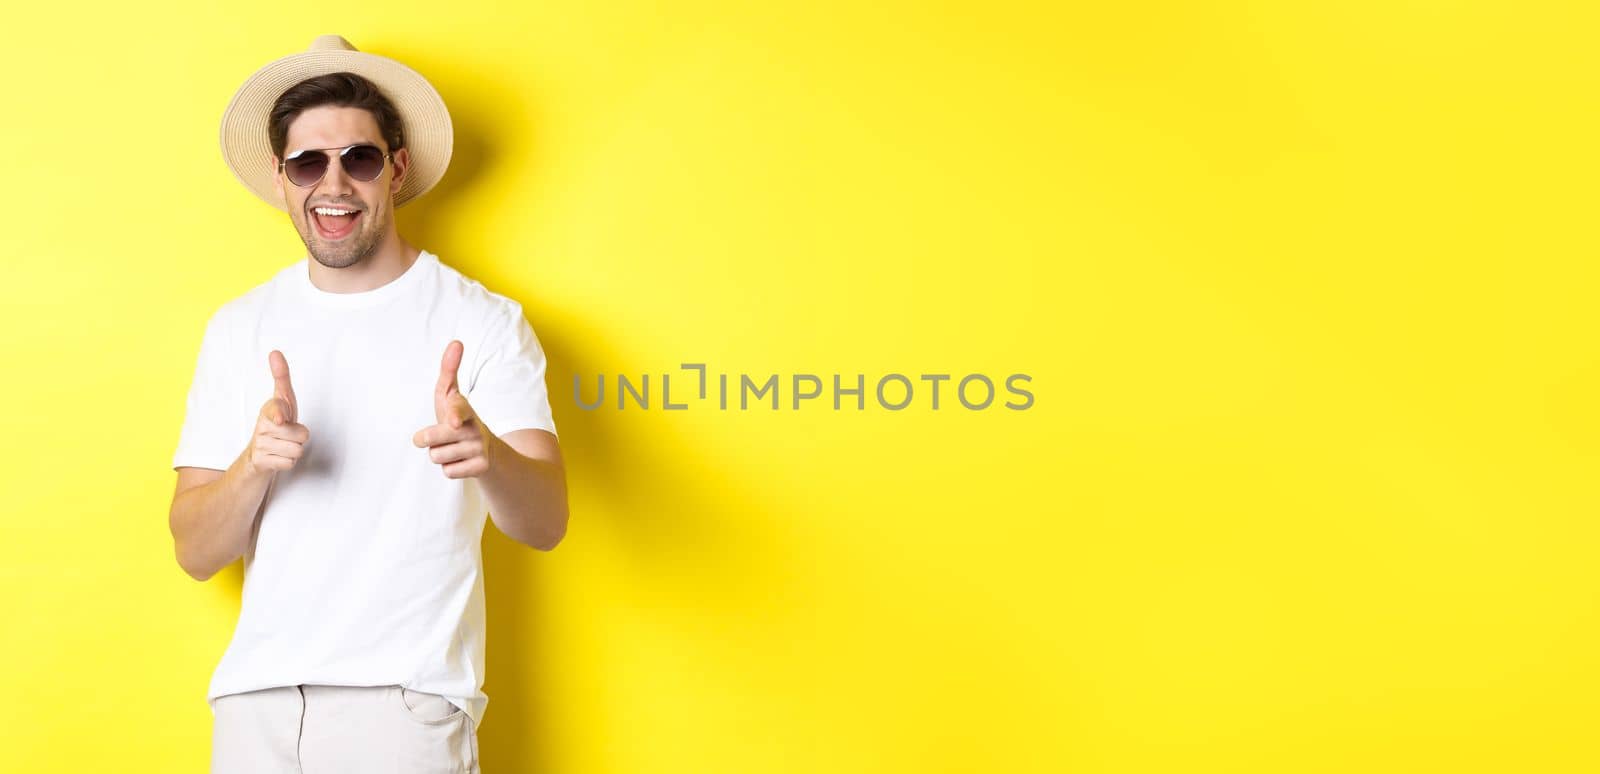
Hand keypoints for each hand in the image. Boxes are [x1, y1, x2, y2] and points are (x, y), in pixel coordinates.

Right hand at [246, 350, 310, 476]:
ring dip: (294, 451)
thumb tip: (274, 352)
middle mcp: (261, 425)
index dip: (280, 414)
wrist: (255, 458)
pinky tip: (276, 458)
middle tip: (288, 436)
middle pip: (302, 434)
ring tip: (282, 447)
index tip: (281, 419)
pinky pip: (289, 463)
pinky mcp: (259, 462)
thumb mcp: (282, 402)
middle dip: (300, 438)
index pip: (278, 409)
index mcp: (269, 409)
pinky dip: (287, 463)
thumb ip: (281, 378)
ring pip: (297, 449)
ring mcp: (259, 444)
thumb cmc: (275, 426)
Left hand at [412, 340, 492, 478]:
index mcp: (466, 408)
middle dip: (428, 439)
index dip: (454, 414)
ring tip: (452, 447)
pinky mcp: (481, 467)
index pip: (458, 409)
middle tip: (435, 435)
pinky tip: (461, 460)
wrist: (489, 451)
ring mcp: (480, 448)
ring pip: (437, 456)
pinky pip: (448, 471)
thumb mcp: (452, 396)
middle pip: (434, 439)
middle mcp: (476, 427)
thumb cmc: (460, 418)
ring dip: (440, 453)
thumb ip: (449, 371)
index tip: (453, 420)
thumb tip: (457, 341)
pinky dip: (450, 468)